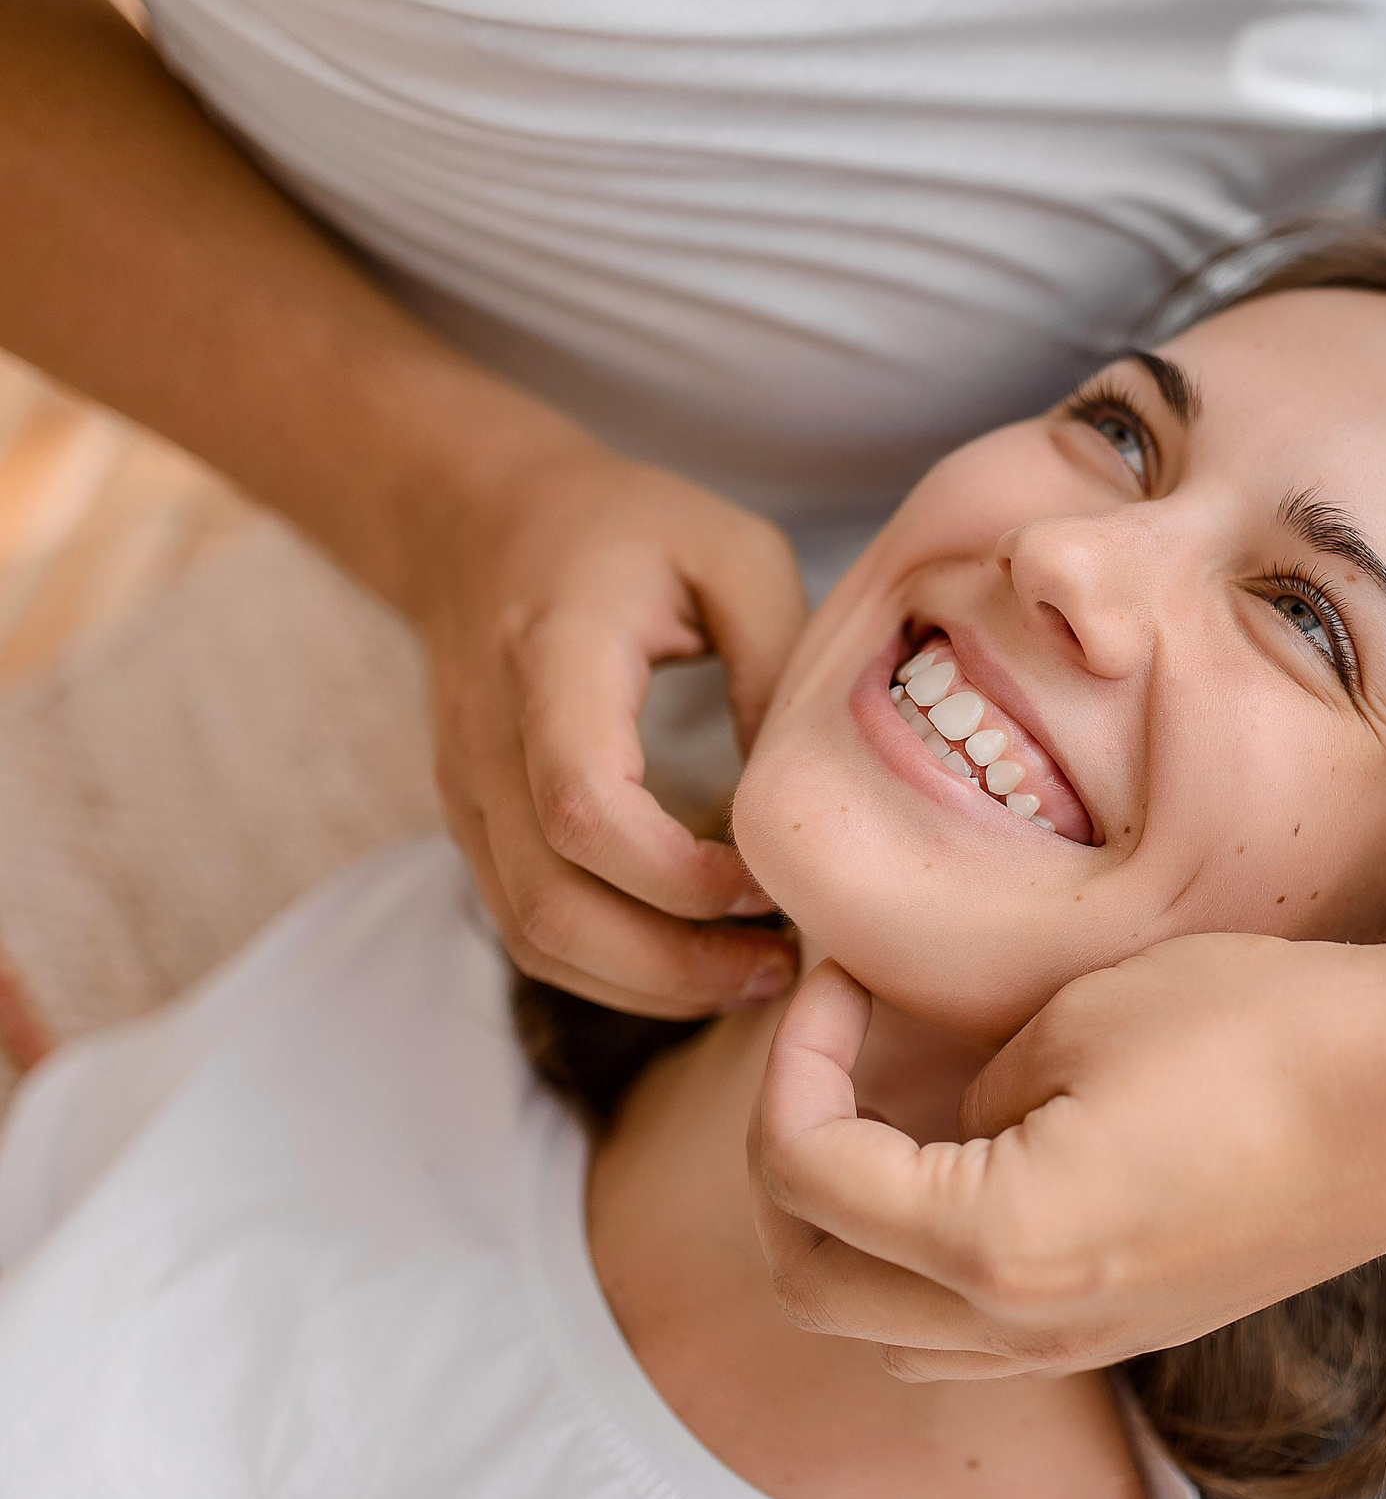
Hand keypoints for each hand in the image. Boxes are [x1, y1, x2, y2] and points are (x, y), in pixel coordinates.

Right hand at [411, 439, 807, 1016]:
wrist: (480, 517)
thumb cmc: (625, 527)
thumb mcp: (733, 550)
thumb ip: (778, 658)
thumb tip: (804, 791)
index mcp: (554, 660)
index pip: (583, 805)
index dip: (676, 874)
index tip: (767, 884)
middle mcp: (488, 739)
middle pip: (549, 902)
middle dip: (670, 962)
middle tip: (781, 967)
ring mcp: (468, 790)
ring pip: (532, 933)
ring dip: (643, 981)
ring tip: (751, 975)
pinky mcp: (475, 822)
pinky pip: (526, 924)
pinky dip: (608, 966)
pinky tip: (694, 957)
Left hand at [747, 934, 1385, 1378]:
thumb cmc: (1268, 1031)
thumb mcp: (1080, 1016)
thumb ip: (970, 1085)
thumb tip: (943, 1116)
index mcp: (996, 1246)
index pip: (807, 1176)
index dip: (793, 1060)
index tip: (834, 980)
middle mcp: (1028, 1328)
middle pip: (816, 1286)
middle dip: (791, 1162)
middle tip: (826, 1054)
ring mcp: (1089, 1343)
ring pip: (890, 1335)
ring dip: (852, 1234)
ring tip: (886, 1116)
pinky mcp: (1139, 1326)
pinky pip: (978, 1335)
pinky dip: (930, 1268)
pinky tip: (971, 1166)